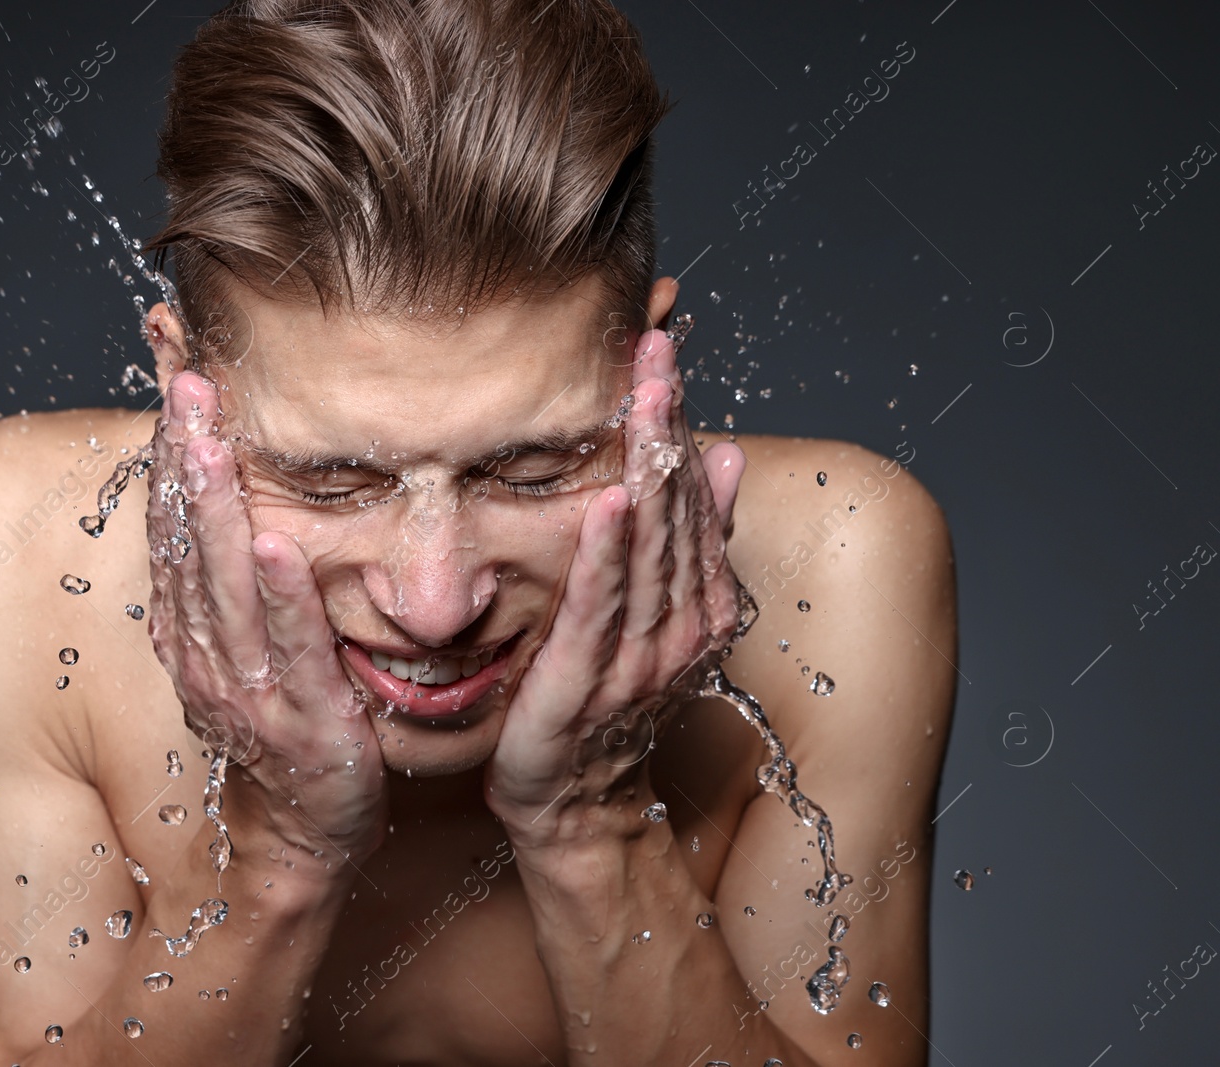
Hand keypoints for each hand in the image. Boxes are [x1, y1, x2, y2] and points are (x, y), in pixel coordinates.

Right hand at [147, 371, 387, 868]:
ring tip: (213, 443)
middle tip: (187, 389)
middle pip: (189, 547)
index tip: (175, 394)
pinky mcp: (305, 720)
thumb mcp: (243, 652)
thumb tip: (227, 506)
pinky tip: (276, 545)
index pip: (171, 534)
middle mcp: (207, 657)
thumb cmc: (282, 729)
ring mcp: (251, 690)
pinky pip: (291, 649)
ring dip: (219, 512)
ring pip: (226, 588)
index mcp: (190, 636)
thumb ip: (231, 585)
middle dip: (187, 464)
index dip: (171, 463)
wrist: (305, 833)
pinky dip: (282, 597)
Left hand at [483, 327, 747, 841]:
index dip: (677, 418)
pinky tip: (609, 499)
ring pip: (647, 543)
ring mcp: (640, 655)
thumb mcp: (655, 614)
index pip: (690, 494)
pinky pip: (600, 606)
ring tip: (643, 392)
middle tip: (654, 343)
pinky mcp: (589, 680)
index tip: (661, 345)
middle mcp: (681, 624)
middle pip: (675, 505)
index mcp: (699, 603)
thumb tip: (724, 457)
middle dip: (664, 421)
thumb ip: (687, 542)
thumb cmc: (604, 703)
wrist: (576, 801)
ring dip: (644, 462)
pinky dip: (607, 552)